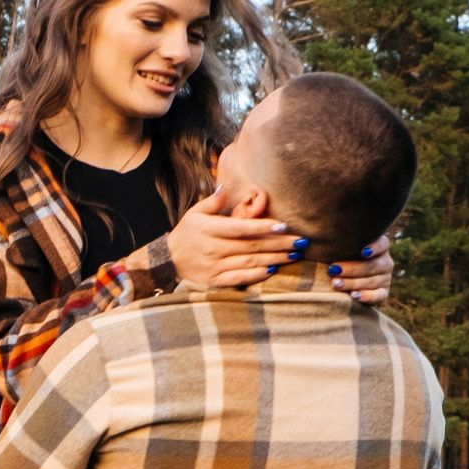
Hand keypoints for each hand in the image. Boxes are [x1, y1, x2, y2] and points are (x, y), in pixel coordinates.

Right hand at [161, 186, 309, 286]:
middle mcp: (212, 248)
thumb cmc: (186, 233)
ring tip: (294, 255)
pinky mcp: (215, 280)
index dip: (263, 227)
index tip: (284, 226)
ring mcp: (214, 266)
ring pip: (249, 263)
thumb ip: (212, 202)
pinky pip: (239, 279)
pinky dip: (256, 276)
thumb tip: (226, 188)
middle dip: (278, 244)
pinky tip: (273, 271)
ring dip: (274, 259)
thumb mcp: (194, 213)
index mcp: (209, 229)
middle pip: (251, 246)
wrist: (168, 260)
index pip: (241, 228)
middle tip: (300, 242)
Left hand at [324, 234, 394, 303]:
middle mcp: (385, 262)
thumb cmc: (338, 258)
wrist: (345, 282)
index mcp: (378, 247)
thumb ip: (335, 242)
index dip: (375, 247)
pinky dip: (366, 296)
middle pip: (372, 265)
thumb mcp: (338, 249)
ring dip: (352, 283)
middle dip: (351, 268)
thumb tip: (308, 239)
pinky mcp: (383, 293)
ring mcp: (385, 278)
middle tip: (332, 270)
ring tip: (335, 284)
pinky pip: (378, 296)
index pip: (383, 244)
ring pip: (371, 281)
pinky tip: (353, 295)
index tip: (362, 251)